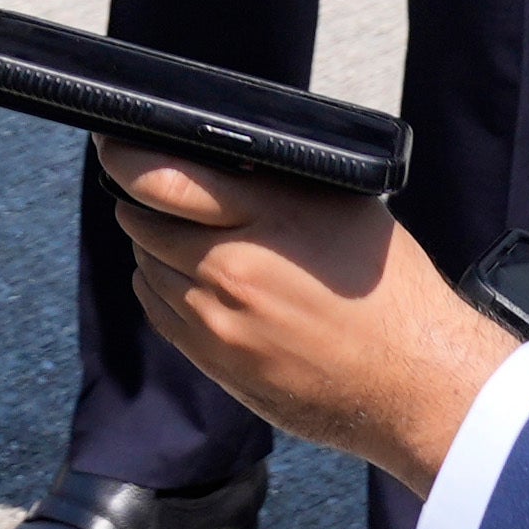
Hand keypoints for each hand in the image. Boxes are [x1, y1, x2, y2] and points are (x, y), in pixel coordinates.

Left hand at [101, 144, 514, 489]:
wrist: (416, 382)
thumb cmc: (389, 289)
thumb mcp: (342, 207)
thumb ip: (275, 181)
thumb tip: (222, 158)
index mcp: (266, 218)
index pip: (163, 178)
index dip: (125, 158)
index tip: (113, 146)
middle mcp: (231, 270)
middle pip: (144, 223)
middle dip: (140, 201)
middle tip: (147, 188)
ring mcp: (220, 325)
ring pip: (149, 271)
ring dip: (152, 248)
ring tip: (173, 234)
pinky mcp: (219, 366)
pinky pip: (163, 317)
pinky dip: (162, 290)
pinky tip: (181, 280)